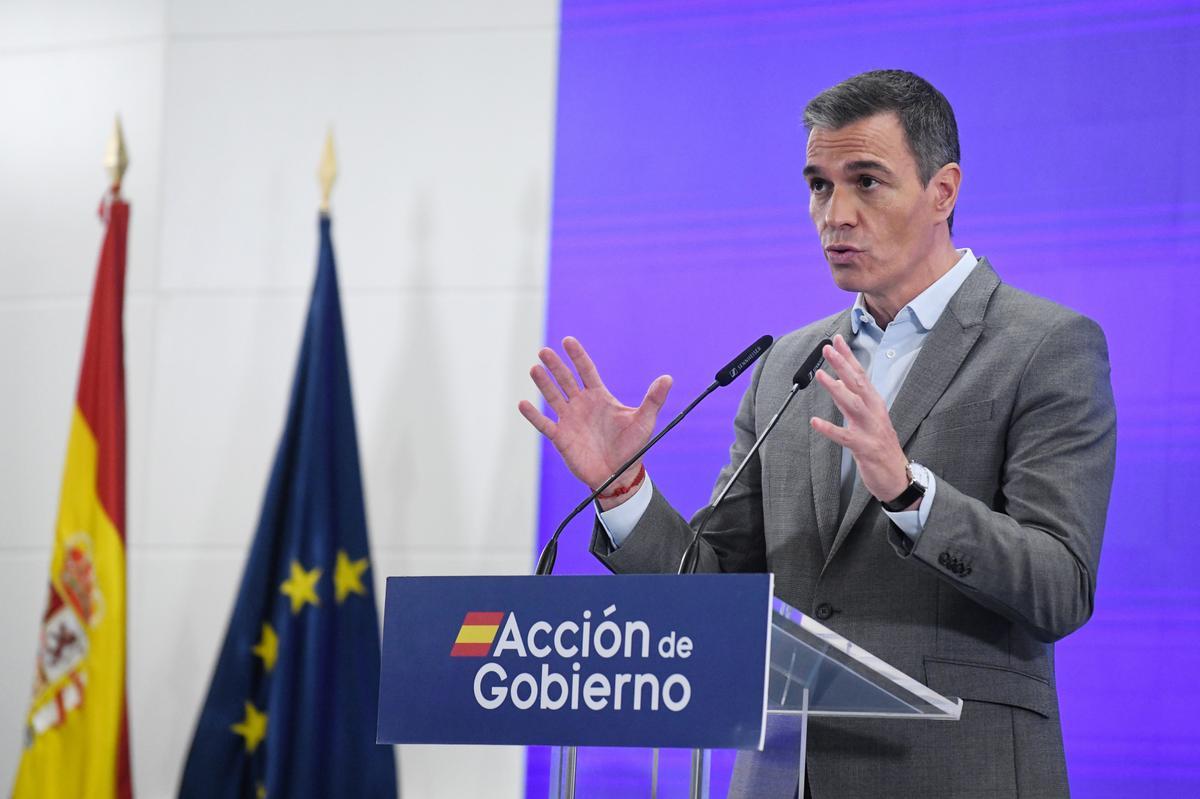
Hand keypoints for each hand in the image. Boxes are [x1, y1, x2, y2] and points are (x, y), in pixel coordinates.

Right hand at [518, 337, 671, 506]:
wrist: (619, 476)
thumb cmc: (633, 447)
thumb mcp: (645, 421)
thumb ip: (653, 399)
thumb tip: (668, 378)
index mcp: (600, 397)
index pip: (586, 371)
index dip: (577, 356)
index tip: (567, 341)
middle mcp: (582, 404)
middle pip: (566, 380)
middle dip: (555, 366)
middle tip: (544, 351)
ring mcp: (569, 420)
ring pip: (553, 397)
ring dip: (543, 384)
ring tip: (534, 369)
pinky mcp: (561, 437)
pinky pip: (544, 424)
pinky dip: (533, 415)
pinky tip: (523, 403)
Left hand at [809, 335, 912, 505]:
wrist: (898, 477)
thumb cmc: (881, 446)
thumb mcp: (870, 419)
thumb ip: (855, 401)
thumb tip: (840, 383)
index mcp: (875, 404)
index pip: (861, 375)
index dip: (849, 358)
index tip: (838, 341)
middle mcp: (874, 412)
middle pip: (858, 383)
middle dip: (843, 364)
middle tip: (828, 349)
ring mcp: (870, 429)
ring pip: (852, 404)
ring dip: (836, 389)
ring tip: (821, 375)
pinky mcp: (864, 447)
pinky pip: (845, 437)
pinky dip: (829, 428)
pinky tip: (815, 422)